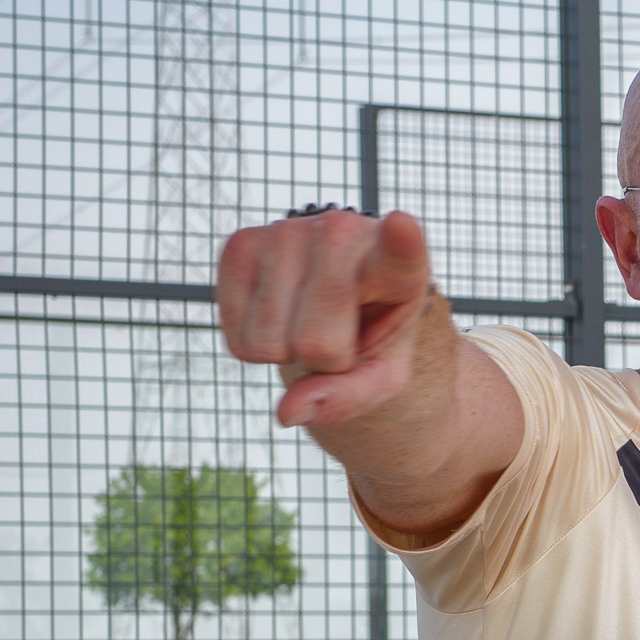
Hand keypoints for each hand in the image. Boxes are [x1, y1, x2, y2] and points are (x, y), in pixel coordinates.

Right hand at [218, 208, 433, 428]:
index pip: (400, 251)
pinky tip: (279, 315)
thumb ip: (350, 398)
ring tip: (309, 319)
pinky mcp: (241, 243)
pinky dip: (254, 347)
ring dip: (287, 351)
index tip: (401, 226)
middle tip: (337, 334)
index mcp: (399, 264)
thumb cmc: (371, 333)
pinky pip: (238, 339)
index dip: (400, 243)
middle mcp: (343, 232)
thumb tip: (288, 412)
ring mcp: (288, 230)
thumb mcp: (382, 375)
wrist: (335, 301)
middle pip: (316, 342)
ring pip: (269, 343)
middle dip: (324, 360)